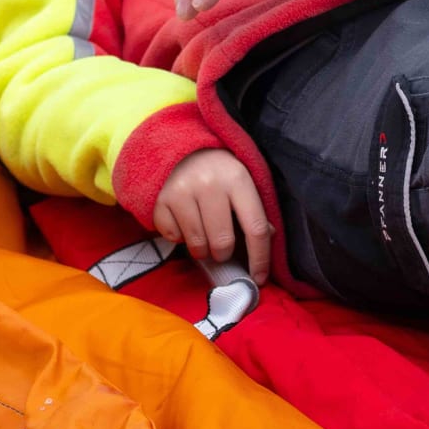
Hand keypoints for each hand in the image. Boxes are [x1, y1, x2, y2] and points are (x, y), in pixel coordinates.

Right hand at [152, 147, 271, 277]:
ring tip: (202, 234)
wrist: (182, 150)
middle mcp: (210, 183)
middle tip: (221, 247)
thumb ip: (255, 211)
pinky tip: (183, 221)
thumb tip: (268, 238)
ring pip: (197, 245)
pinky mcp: (160, 200)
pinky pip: (172, 237)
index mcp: (238, 179)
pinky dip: (178, 237)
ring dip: (201, 249)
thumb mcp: (243, 183)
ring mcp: (183, 191)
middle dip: (223, 253)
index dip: (260, 258)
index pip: (255, 228)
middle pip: (222, 242)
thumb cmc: (220, 173)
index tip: (259, 278)